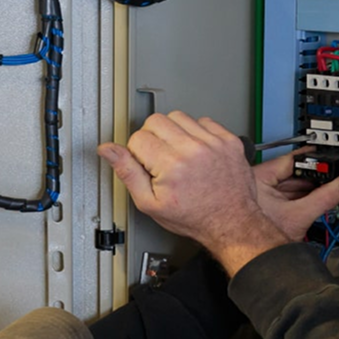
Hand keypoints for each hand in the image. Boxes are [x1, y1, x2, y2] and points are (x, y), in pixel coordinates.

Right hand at [99, 112, 287, 275]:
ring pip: (178, 116)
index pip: (138, 137)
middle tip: (160, 159)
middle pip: (156, 120)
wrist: (231, 222)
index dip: (138, 153)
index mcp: (171, 165)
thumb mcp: (150, 204)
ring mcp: (213, 142)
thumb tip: (108, 150)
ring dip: (173, 131)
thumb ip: (127, 173)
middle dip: (152, 138)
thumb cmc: (194, 217)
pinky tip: (196, 150)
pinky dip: (197, 132)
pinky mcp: (228, 140)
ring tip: (178, 154)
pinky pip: (204, 120)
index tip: (148, 166)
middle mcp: (192, 149)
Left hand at [253, 150, 338, 241]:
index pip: (291, 160)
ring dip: (308, 189)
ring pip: (291, 185)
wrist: (254, 259)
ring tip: (325, 192)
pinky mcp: (266, 204)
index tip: (328, 160)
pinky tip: (311, 202)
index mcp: (258, 177)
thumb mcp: (300, 216)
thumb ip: (325, 197)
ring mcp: (260, 194)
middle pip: (293, 173)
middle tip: (333, 177)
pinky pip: (287, 195)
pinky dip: (300, 197)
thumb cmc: (262, 241)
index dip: (313, 161)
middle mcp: (256, 183)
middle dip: (313, 178)